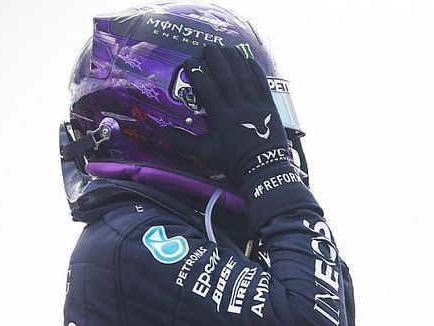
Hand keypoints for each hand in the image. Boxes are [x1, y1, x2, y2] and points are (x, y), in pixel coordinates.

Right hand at [165, 45, 294, 189]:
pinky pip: (263, 84)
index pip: (208, 89)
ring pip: (244, 77)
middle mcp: (239, 109)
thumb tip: (163, 132)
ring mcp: (256, 107)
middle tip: (207, 47)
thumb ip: (185, 141)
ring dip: (235, 60)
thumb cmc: (234, 163)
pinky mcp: (270, 108)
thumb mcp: (207, 154)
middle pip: (226, 78)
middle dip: (216, 60)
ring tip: (226, 48)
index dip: (199, 72)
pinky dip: (255, 71)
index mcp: (223, 119)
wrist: (264, 170)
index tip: (191, 61)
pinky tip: (248, 59)